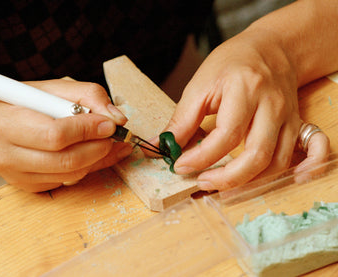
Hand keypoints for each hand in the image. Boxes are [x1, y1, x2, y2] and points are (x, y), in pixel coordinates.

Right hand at [0, 79, 132, 191]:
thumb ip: (86, 95)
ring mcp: (14, 175)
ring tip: (107, 143)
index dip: (88, 130)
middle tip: (113, 136)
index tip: (110, 123)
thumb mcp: (49, 88)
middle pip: (65, 160)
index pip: (55, 135)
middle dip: (99, 148)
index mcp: (6, 123)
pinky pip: (65, 182)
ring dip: (96, 160)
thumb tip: (116, 117)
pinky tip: (90, 154)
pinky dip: (85, 168)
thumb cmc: (19, 104)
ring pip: (69, 175)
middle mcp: (5, 154)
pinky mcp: (25, 186)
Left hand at [155, 31, 329, 189]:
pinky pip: (286, 160)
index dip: (201, 157)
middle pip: (257, 155)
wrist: (272, 49)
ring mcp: (287, 118)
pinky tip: (244, 179)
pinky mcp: (294, 127)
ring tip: (218, 183)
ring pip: (275, 163)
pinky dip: (265, 177)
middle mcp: (271, 105)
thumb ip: (182, 119)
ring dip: (246, 182)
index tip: (180, 166)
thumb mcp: (200, 84)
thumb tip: (160, 145)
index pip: (226, 134)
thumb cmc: (233, 63)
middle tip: (201, 182)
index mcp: (245, 89)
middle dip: (226, 178)